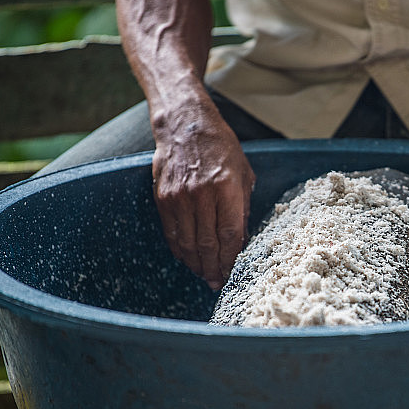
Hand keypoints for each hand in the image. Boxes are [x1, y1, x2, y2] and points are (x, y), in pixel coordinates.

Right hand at [152, 102, 255, 289]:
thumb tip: (241, 240)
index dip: (231, 259)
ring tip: (204, 275)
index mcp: (226, 188)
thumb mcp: (244, 174)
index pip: (230, 234)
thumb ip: (242, 207)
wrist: (186, 125)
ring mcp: (179, 197)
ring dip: (196, 264)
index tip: (233, 273)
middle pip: (208, 244)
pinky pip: (172, 232)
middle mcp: (202, 194)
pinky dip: (180, 250)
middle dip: (214, 268)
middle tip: (217, 282)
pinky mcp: (163, 197)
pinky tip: (188, 258)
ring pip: (188, 243)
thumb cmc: (221, 148)